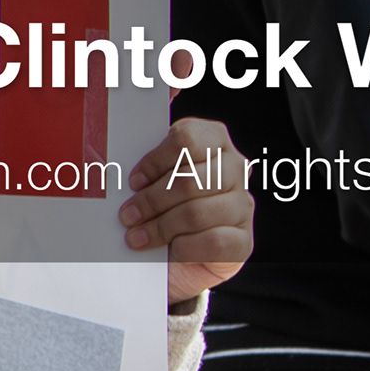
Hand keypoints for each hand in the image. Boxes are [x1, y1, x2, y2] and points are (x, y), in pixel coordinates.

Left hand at [121, 116, 251, 306]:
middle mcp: (234, 169)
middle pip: (189, 180)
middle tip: (127, 215)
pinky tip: (169, 249)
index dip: (155, 161)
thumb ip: (144, 148)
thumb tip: (144, 114)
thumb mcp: (146, 175)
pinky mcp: (243, 241)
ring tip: (136, 237)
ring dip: (159, 227)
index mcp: (212, 141)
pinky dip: (183, 247)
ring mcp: (242, 205)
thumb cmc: (155, 207)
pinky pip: (212, 241)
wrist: (168, 257)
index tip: (133, 181)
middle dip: (151, 201)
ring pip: (197, 212)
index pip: (187, 139)